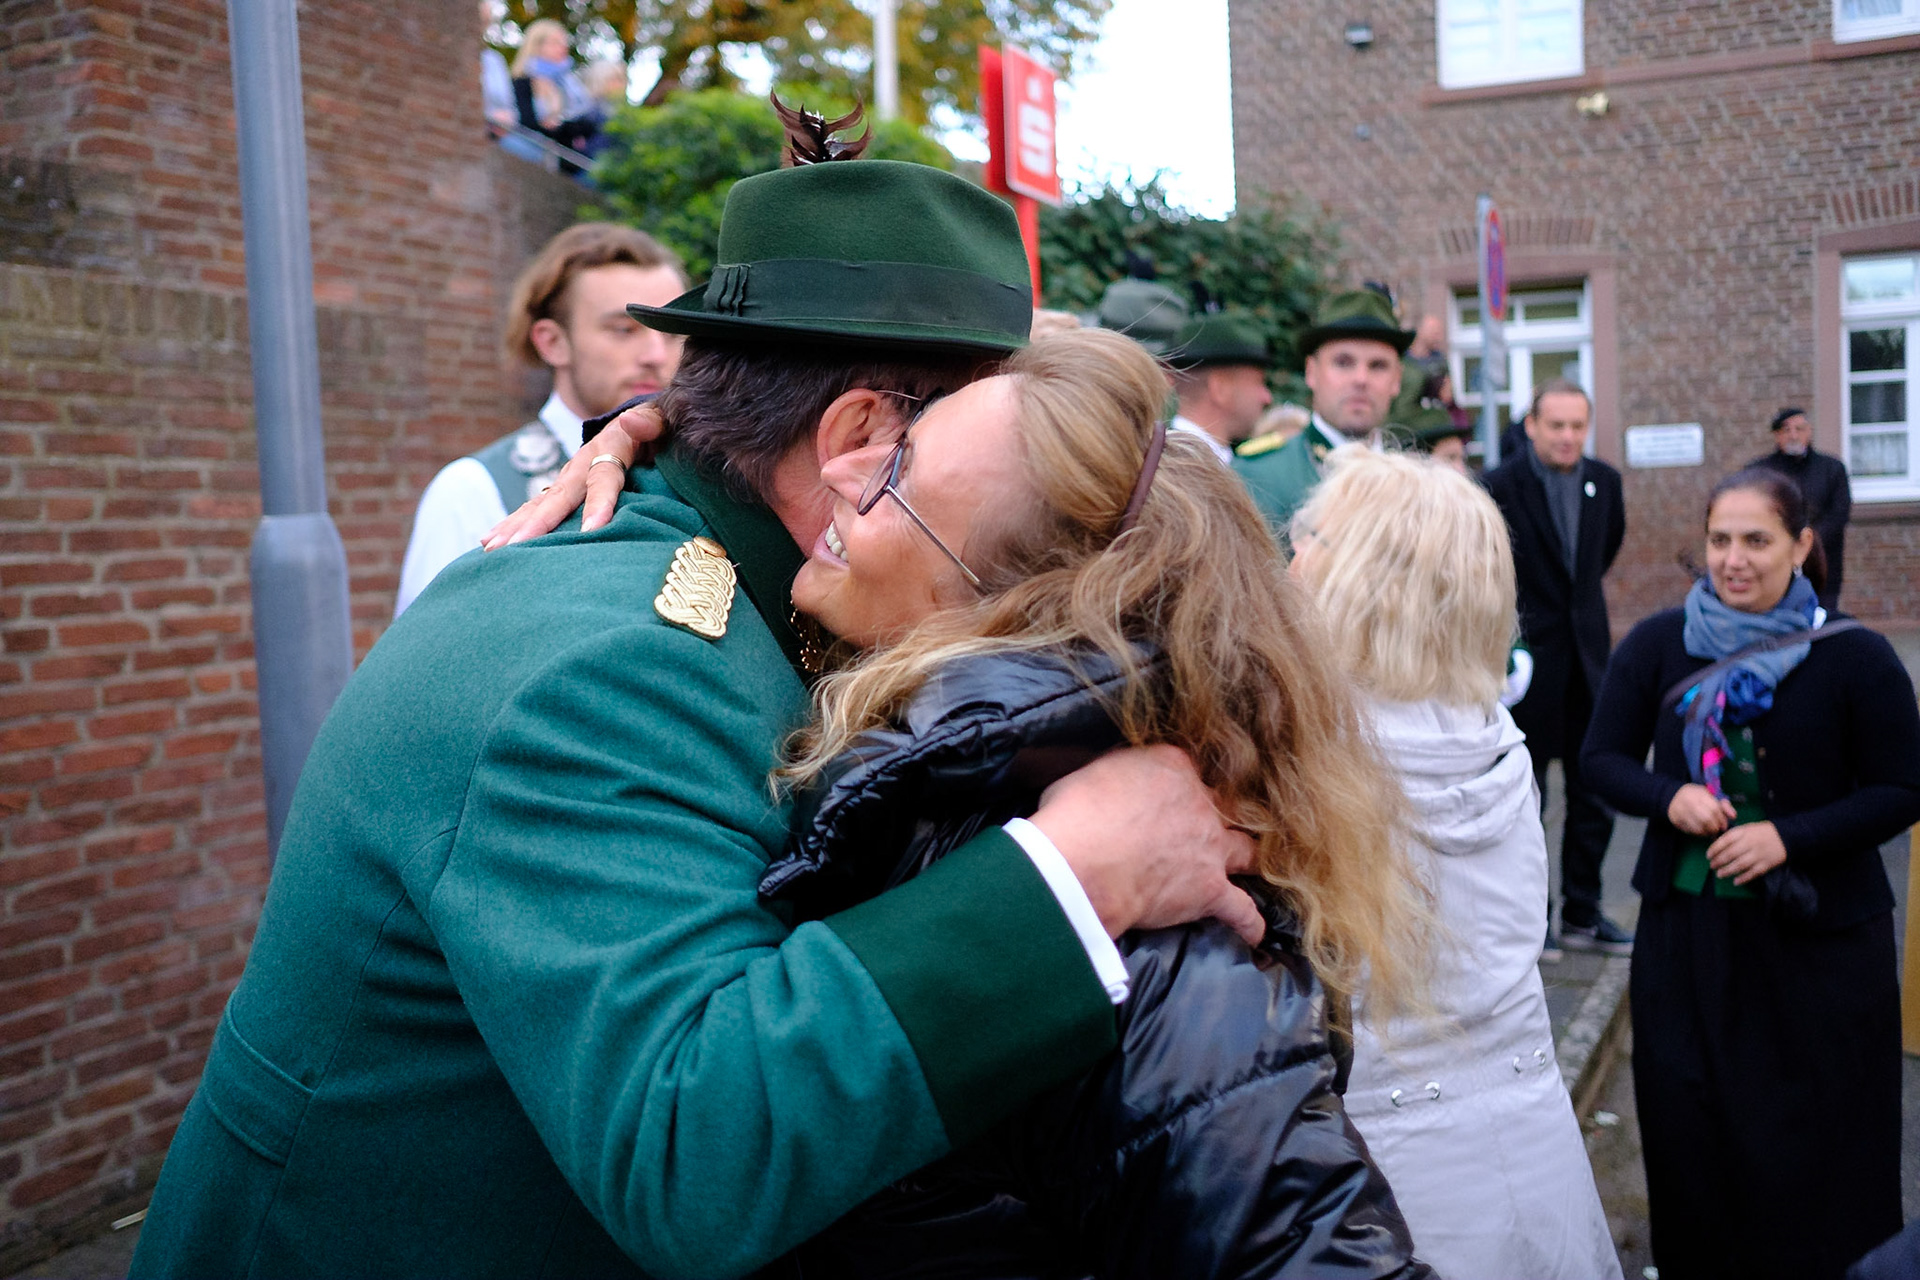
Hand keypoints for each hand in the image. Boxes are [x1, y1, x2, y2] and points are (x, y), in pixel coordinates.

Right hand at [482, 403, 662, 548]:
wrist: (645, 423)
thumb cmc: (662, 428)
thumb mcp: (665, 418)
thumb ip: (655, 421)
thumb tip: (631, 422)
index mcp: (612, 445)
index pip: (604, 477)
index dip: (599, 503)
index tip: (592, 531)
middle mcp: (583, 462)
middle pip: (560, 496)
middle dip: (537, 524)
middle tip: (515, 548)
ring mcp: (570, 477)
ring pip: (540, 504)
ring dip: (515, 526)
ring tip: (492, 549)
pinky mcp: (564, 489)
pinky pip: (536, 509)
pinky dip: (514, 525)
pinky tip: (490, 544)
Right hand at [1030, 744, 1262, 946]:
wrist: (1081, 864)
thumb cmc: (1074, 816)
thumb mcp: (1090, 773)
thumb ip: (1113, 774)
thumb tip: (1108, 784)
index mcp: (1171, 767)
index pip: (1187, 768)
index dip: (1179, 784)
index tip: (1167, 796)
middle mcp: (1200, 803)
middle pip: (1224, 805)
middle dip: (1218, 815)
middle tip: (1205, 827)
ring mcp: (1211, 849)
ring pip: (1246, 851)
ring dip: (1245, 858)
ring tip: (1246, 865)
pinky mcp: (1210, 891)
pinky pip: (1241, 910)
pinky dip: (1249, 922)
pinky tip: (1254, 931)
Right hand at [1666, 783, 1735, 836]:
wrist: (1673, 797)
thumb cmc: (1696, 797)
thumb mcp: (1710, 796)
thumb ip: (1723, 805)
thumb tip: (1733, 816)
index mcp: (1698, 794)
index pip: (1714, 809)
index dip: (1721, 819)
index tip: (1724, 824)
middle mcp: (1688, 802)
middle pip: (1706, 819)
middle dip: (1715, 826)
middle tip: (1718, 829)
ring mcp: (1680, 812)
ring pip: (1699, 827)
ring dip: (1708, 832)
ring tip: (1711, 831)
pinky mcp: (1676, 820)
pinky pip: (1691, 831)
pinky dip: (1699, 833)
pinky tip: (1702, 831)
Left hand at [1707, 821, 1787, 885]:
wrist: (1785, 836)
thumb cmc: (1761, 832)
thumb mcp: (1747, 828)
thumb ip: (1733, 835)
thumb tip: (1716, 843)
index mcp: (1743, 832)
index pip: (1725, 841)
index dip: (1714, 849)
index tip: (1708, 856)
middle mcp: (1750, 843)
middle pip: (1730, 854)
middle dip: (1718, 861)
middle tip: (1712, 866)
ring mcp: (1758, 854)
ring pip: (1740, 865)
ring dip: (1728, 871)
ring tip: (1719, 874)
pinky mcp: (1766, 864)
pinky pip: (1753, 873)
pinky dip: (1743, 878)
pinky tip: (1735, 882)